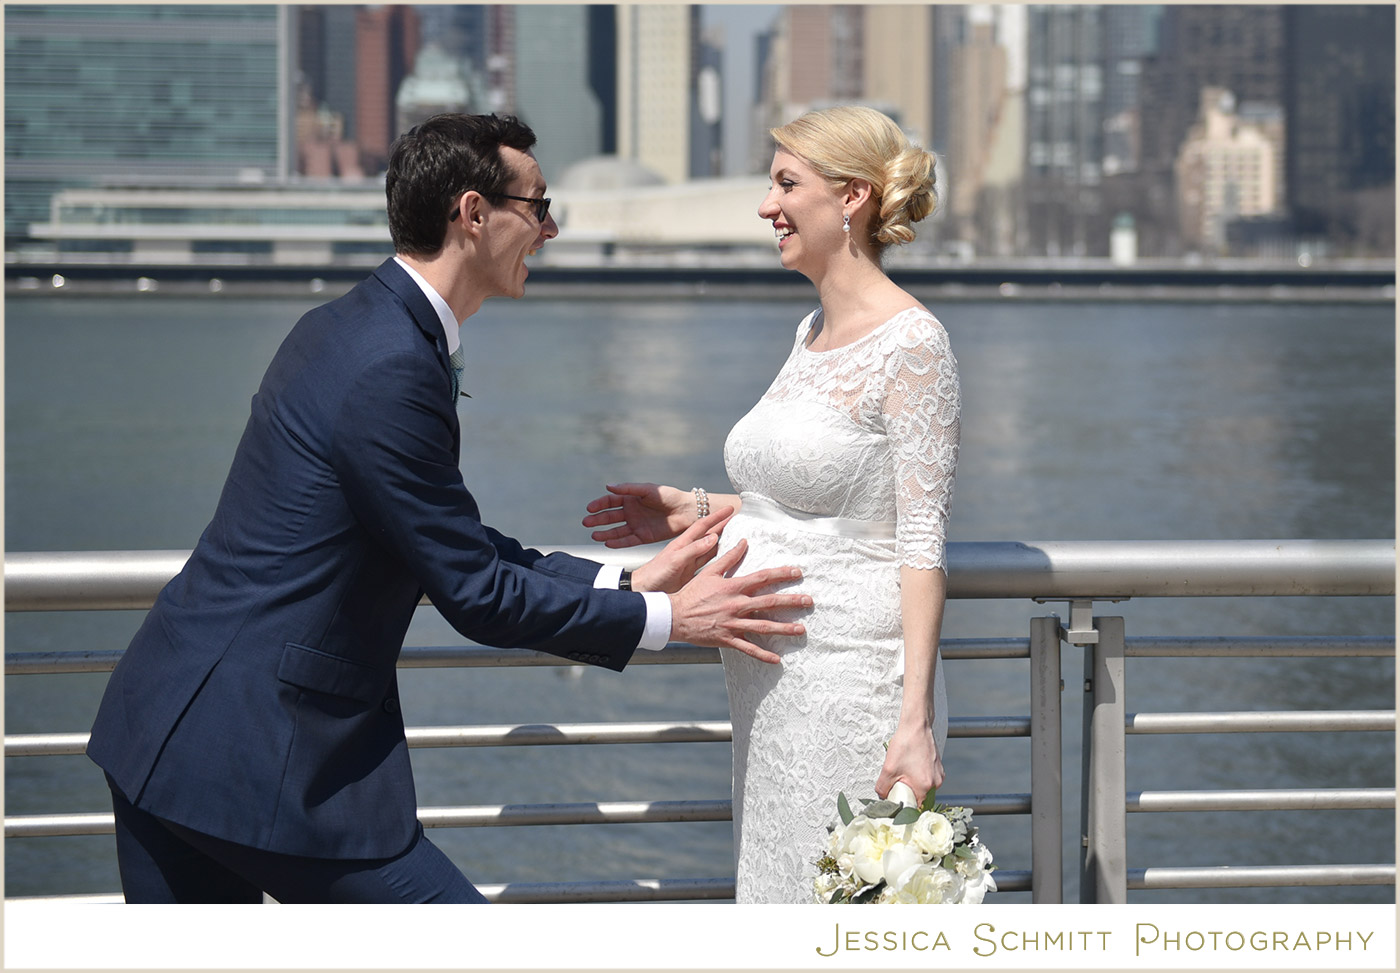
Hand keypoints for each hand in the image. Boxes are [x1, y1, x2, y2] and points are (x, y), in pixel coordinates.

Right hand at [583, 483, 693, 547]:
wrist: (687, 512)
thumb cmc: (668, 496)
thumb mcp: (647, 490)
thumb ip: (628, 489)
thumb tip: (608, 486)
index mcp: (631, 499)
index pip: (610, 502)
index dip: (599, 505)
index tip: (590, 508)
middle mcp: (631, 512)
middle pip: (610, 517)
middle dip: (597, 520)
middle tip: (586, 523)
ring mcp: (636, 525)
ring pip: (616, 531)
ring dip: (604, 533)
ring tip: (594, 535)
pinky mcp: (643, 537)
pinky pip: (627, 541)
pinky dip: (618, 542)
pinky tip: (607, 543)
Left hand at [630, 506, 733, 593]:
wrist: (644, 590)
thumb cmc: (654, 575)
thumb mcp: (675, 560)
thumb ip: (693, 549)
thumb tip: (713, 538)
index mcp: (682, 543)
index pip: (703, 525)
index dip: (716, 516)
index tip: (729, 509)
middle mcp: (687, 550)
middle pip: (709, 534)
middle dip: (723, 525)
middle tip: (737, 519)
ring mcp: (689, 561)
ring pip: (710, 548)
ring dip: (723, 541)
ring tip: (736, 535)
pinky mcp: (689, 573)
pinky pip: (707, 562)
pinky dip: (718, 558)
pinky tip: (724, 558)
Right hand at [668, 538, 810, 663]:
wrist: (674, 616)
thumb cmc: (691, 593)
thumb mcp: (710, 572)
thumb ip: (729, 557)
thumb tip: (744, 542)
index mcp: (733, 587)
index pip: (762, 578)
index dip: (781, 574)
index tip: (798, 572)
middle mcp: (736, 605)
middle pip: (769, 602)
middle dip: (791, 602)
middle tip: (809, 601)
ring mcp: (732, 623)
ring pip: (763, 626)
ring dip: (784, 628)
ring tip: (801, 629)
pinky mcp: (727, 639)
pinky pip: (748, 648)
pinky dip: (762, 654)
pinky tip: (777, 659)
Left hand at [875, 720, 944, 806]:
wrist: (916, 726)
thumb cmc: (906, 744)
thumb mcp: (888, 769)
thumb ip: (883, 787)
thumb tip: (883, 796)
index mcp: (925, 786)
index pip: (915, 807)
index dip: (904, 805)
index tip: (896, 799)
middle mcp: (936, 782)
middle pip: (919, 797)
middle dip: (907, 792)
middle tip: (897, 782)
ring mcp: (938, 774)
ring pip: (923, 786)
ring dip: (912, 783)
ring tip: (904, 770)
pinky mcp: (938, 767)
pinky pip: (927, 777)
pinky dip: (917, 775)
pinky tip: (910, 765)